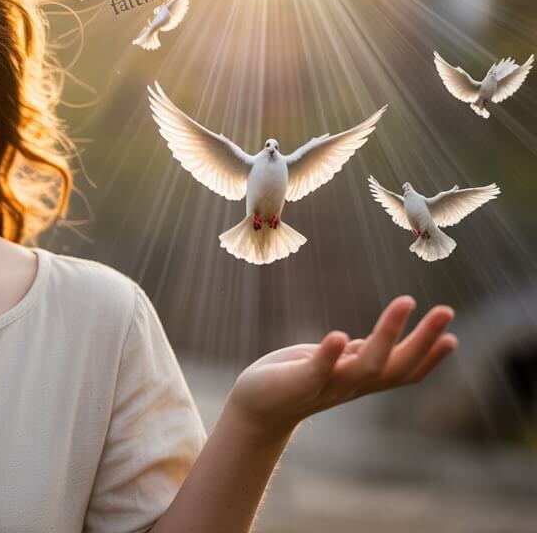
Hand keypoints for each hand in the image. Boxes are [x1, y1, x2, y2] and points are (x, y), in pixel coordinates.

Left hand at [225, 295, 456, 437]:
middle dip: (424, 340)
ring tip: (406, 301)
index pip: (404, 371)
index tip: (453, 336)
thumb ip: (350, 358)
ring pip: (366, 366)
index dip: (429, 357)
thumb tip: (369, 343)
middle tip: (447, 310)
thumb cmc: (293, 380)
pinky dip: (330, 353)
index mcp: (360, 379)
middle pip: (397, 367)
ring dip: (388, 334)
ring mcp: (326, 385)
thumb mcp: (328, 365)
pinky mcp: (298, 382)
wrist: (255, 408)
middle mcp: (351, 385)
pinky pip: (318, 369)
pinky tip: (341, 334)